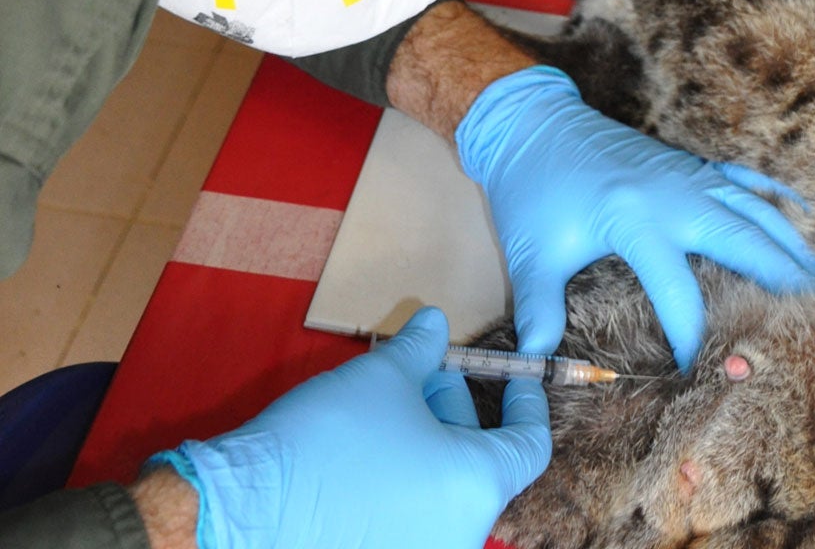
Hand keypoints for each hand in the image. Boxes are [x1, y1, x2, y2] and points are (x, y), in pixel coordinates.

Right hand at [152, 306, 549, 548]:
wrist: (246, 509)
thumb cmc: (332, 438)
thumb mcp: (385, 375)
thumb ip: (424, 348)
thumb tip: (437, 324)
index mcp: (476, 488)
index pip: (530, 445)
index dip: (525, 401)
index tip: (512, 374)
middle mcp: (459, 535)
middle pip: (480, 465)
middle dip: (456, 410)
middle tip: (427, 371)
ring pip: (442, 490)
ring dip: (428, 441)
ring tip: (391, 401)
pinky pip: (410, 518)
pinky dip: (405, 479)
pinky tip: (371, 445)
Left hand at [457, 65, 814, 366]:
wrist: (536, 124)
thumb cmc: (533, 190)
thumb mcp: (533, 253)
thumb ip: (541, 309)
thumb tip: (538, 364)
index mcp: (635, 219)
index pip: (677, 290)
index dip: (692, 334)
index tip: (701, 371)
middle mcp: (673, 194)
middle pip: (740, 241)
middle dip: (777, 281)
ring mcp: (687, 174)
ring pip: (752, 209)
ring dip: (787, 244)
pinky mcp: (689, 163)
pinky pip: (744, 177)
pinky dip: (775, 195)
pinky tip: (806, 214)